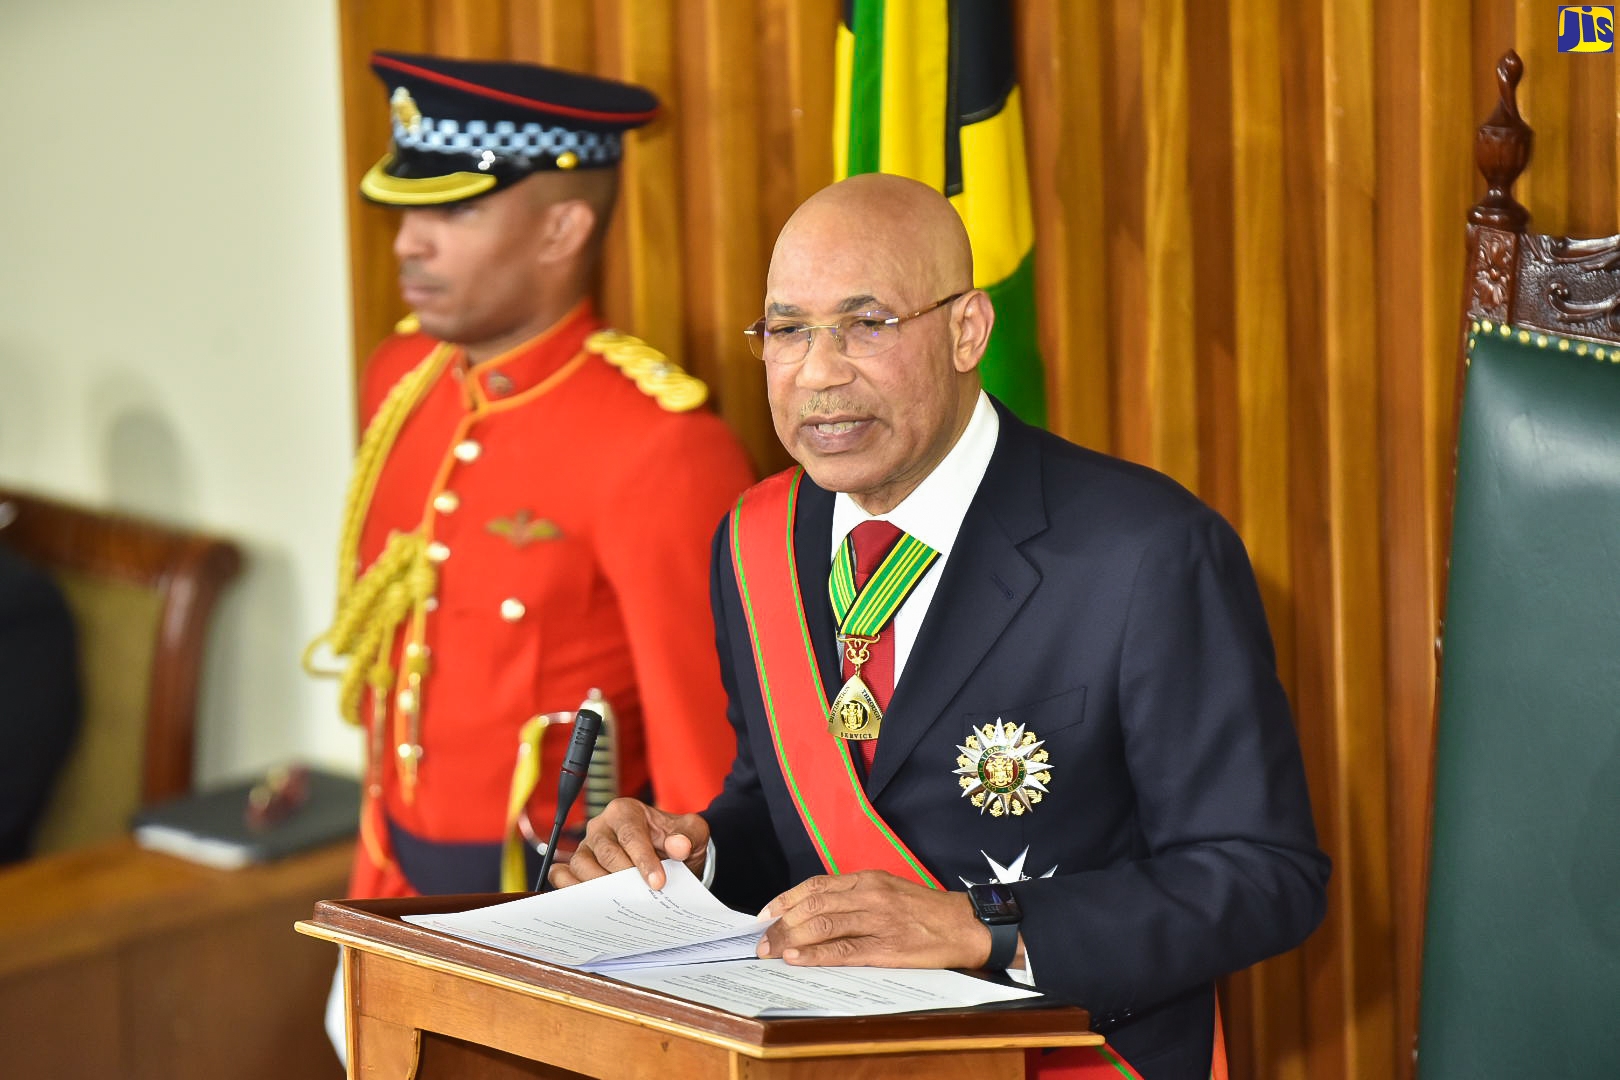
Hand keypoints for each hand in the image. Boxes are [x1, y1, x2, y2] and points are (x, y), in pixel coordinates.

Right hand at [549, 797, 710, 890]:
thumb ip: (687, 837)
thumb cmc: (675, 841)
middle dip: (624, 877)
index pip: (630, 836)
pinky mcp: (575, 867)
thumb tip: (678, 846)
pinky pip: (561, 875)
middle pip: (605, 853)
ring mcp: (585, 847)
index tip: (658, 883)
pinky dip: (569, 889)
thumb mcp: (691, 834)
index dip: (644, 861)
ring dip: (599, 887)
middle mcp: (601, 827)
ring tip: (621, 904)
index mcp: (625, 811)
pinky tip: (590, 905)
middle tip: (641, 897)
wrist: (669, 855)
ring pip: (581, 865)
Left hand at [756, 870, 995, 969]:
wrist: (964, 925)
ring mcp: (877, 921)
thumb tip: (817, 909)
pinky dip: (815, 954)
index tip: (765, 913)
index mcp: (868, 879)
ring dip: (790, 939)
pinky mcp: (886, 948)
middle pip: (813, 906)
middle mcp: (869, 895)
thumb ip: (856, 895)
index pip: (816, 885)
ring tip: (769, 951)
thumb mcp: (889, 889)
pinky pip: (843, 951)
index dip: (786, 899)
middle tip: (760, 939)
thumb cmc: (925, 910)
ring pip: (823, 926)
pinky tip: (796, 958)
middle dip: (781, 923)